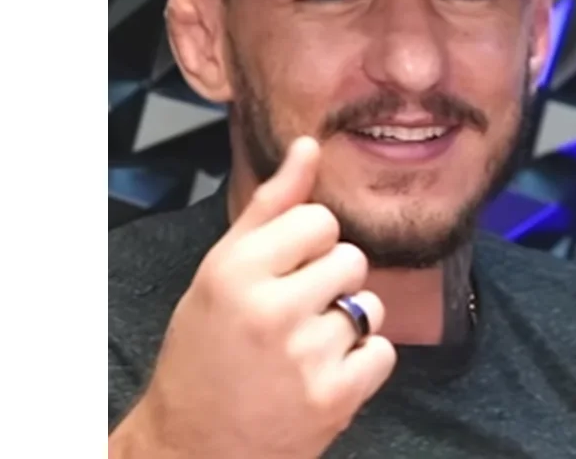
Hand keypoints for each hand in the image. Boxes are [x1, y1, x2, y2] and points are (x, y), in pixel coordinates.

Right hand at [109, 137, 396, 458]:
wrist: (193, 446)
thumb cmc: (205, 350)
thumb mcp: (221, 270)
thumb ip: (271, 206)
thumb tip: (308, 146)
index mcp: (236, 270)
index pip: (319, 220)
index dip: (308, 245)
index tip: (284, 271)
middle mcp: (270, 309)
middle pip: (351, 259)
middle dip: (330, 282)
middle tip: (292, 312)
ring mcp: (304, 357)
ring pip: (369, 306)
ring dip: (346, 324)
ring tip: (305, 346)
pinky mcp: (333, 398)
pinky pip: (382, 353)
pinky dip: (361, 364)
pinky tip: (323, 373)